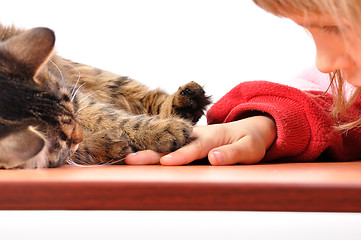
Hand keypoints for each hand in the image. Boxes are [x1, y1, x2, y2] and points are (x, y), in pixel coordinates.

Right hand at [125, 115, 275, 165]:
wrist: (249, 127)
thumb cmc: (250, 140)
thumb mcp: (249, 149)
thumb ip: (232, 153)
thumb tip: (213, 158)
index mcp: (212, 138)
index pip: (193, 148)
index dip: (179, 156)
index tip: (164, 162)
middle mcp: (197, 135)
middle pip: (172, 145)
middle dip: (152, 153)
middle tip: (130, 159)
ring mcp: (191, 137)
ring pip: (167, 145)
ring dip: (148, 151)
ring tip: (128, 158)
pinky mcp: (188, 142)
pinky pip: (170, 146)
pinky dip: (155, 151)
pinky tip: (141, 158)